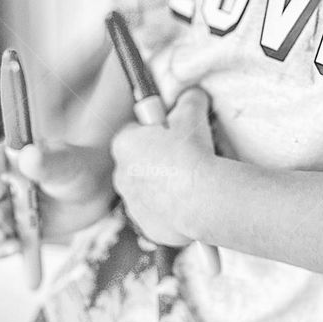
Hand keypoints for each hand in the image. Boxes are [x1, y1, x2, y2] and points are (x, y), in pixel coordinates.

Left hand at [110, 87, 214, 246]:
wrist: (201, 198)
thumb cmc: (191, 151)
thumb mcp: (192, 112)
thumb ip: (189, 99)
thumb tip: (193, 95)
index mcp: (123, 144)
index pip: (134, 130)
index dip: (156, 129)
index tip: (173, 131)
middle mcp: (121, 175)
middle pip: (140, 161)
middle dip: (159, 158)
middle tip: (185, 154)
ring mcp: (133, 204)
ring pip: (149, 189)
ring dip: (165, 184)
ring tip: (192, 179)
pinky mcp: (149, 226)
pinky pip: (160, 213)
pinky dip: (173, 208)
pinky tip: (192, 201)